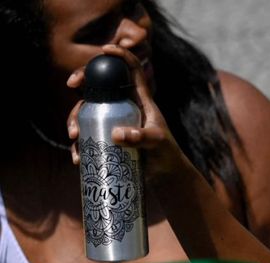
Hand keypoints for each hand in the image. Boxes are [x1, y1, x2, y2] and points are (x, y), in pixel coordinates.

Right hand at [65, 44, 183, 177]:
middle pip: (99, 85)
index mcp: (140, 99)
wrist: (166, 176)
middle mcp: (124, 106)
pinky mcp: (107, 137)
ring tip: (75, 137)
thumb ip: (141, 138)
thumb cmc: (167, 154)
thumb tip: (116, 134)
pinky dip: (79, 146)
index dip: (120, 56)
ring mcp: (114, 120)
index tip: (104, 50)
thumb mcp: (156, 144)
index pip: (132, 70)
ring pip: (87, 110)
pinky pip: (88, 135)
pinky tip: (77, 159)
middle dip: (82, 80)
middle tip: (72, 85)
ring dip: (74, 119)